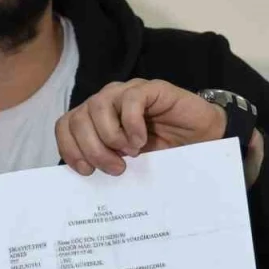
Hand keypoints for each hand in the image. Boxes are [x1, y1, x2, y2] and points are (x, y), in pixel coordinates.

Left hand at [56, 79, 263, 185]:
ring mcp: (127, 92)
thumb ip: (107, 163)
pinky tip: (141, 140)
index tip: (86, 171)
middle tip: (116, 168)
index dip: (69, 147)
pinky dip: (131, 123)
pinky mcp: (150, 89)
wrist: (203, 141)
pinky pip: (130, 99)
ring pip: (98, 105)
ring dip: (110, 135)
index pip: (65, 125)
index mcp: (96, 119)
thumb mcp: (129, 163)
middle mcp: (107, 102)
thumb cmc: (164, 154)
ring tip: (130, 154)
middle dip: (92, 148)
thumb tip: (86, 180)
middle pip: (79, 117)